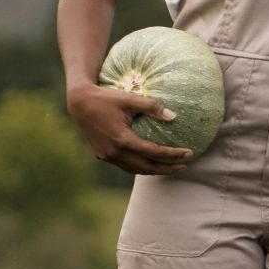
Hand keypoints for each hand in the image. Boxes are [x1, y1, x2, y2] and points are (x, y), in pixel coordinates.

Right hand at [66, 83, 191, 174]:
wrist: (80, 103)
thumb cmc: (106, 98)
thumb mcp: (130, 99)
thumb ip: (152, 107)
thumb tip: (174, 116)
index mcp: (122, 139)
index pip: (154, 152)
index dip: (173, 154)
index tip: (189, 153)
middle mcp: (114, 152)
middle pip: (146, 167)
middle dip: (167, 168)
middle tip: (184, 165)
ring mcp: (107, 156)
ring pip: (135, 170)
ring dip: (154, 170)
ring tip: (170, 167)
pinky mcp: (102, 155)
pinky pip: (125, 165)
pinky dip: (140, 166)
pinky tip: (150, 162)